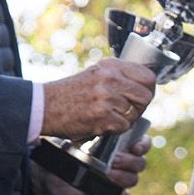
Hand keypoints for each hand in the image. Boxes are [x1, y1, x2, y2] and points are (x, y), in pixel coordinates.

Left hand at [35, 135, 149, 194]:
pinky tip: (113, 191)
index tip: (134, 147)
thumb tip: (105, 141)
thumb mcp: (76, 143)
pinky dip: (121, 194)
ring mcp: (118, 178)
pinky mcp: (111, 193)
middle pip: (140, 163)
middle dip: (129, 161)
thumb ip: (94, 143)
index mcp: (120, 145)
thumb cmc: (64, 154)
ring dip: (122, 176)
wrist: (50, 174)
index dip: (143, 145)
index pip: (143, 143)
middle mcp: (123, 161)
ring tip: (107, 173)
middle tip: (114, 159)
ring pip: (133, 179)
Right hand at [40, 59, 155, 140]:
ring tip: (109, 115)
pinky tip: (102, 123)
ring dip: (125, 119)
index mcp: (111, 66)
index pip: (148, 77)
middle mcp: (111, 79)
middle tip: (127, 110)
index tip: (141, 96)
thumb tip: (147, 84)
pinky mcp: (103, 116)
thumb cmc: (72, 92)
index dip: (148, 89)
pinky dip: (115, 128)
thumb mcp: (97, 74)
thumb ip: (120, 76)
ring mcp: (107, 98)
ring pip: (135, 113)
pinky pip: (124, 126)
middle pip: (146, 96)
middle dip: (140, 107)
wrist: (45, 106)